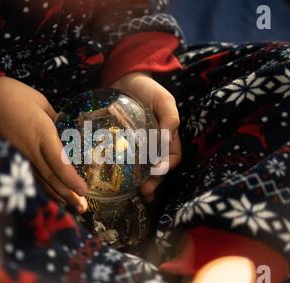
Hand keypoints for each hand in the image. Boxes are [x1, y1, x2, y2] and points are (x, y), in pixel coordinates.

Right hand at [0, 76, 87, 212]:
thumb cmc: (15, 95)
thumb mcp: (42, 103)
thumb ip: (57, 121)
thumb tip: (68, 135)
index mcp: (41, 132)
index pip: (59, 162)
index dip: (71, 179)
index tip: (83, 190)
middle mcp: (30, 149)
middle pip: (51, 178)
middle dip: (68, 194)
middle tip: (83, 208)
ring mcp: (18, 156)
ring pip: (40, 182)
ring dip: (56, 196)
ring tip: (71, 207)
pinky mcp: (9, 158)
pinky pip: (28, 178)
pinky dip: (41, 190)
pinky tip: (50, 197)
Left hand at [112, 72, 181, 201]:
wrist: (125, 80)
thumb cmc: (148, 90)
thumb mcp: (163, 99)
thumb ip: (170, 116)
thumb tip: (169, 138)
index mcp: (167, 138)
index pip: (172, 158)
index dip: (166, 167)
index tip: (157, 172)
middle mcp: (154, 146)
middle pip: (158, 170)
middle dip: (154, 182)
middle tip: (144, 191)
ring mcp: (138, 148)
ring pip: (142, 171)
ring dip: (140, 184)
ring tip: (134, 194)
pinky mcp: (122, 147)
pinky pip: (124, 163)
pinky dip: (123, 175)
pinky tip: (116, 183)